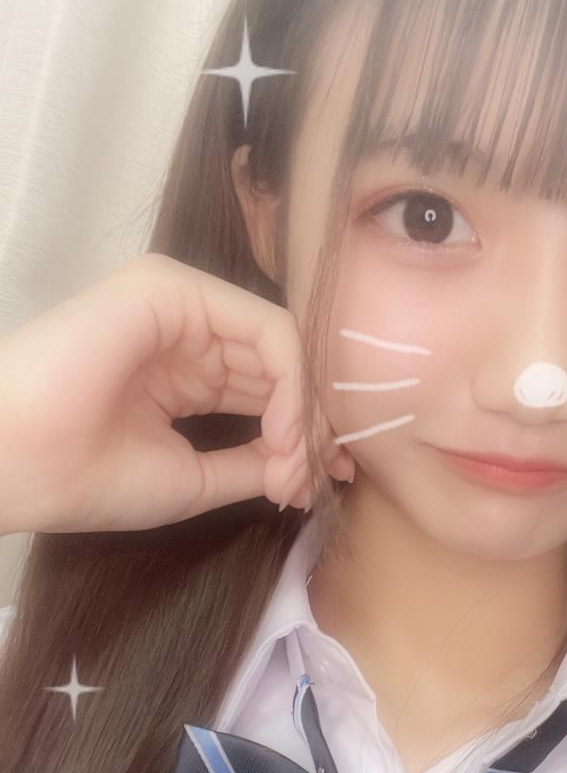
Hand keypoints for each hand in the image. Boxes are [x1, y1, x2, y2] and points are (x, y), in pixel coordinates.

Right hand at [0, 252, 353, 534]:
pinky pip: (265, 328)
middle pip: (279, 362)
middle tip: (328, 476)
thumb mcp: (193, 477)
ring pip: (281, 344)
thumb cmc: (82, 476)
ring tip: (299, 464)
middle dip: (314, 421)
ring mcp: (179, 303)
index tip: (318, 484)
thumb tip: (309, 468)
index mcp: (182, 369)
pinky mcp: (173, 289)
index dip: (302, 431)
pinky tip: (282, 432)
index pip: (265, 385)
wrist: (14, 465)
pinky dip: (289, 382)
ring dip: (304, 408)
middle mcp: (185, 329)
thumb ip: (254, 463)